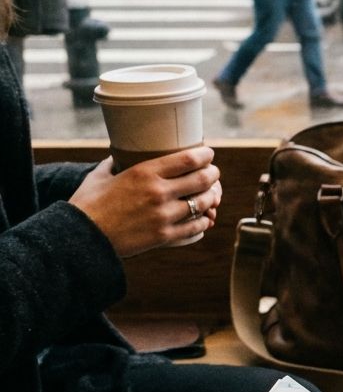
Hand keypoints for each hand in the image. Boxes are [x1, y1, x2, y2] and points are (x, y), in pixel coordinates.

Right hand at [69, 147, 221, 257]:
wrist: (80, 237)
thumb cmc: (87, 204)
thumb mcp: (100, 176)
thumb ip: (115, 163)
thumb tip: (119, 155)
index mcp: (144, 172)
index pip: (188, 159)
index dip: (205, 155)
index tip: (208, 154)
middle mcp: (158, 192)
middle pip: (202, 179)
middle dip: (213, 174)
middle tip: (213, 174)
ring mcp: (164, 216)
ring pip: (204, 203)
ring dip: (212, 198)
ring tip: (211, 195)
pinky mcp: (165, 236)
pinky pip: (196, 227)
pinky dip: (203, 222)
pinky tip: (203, 219)